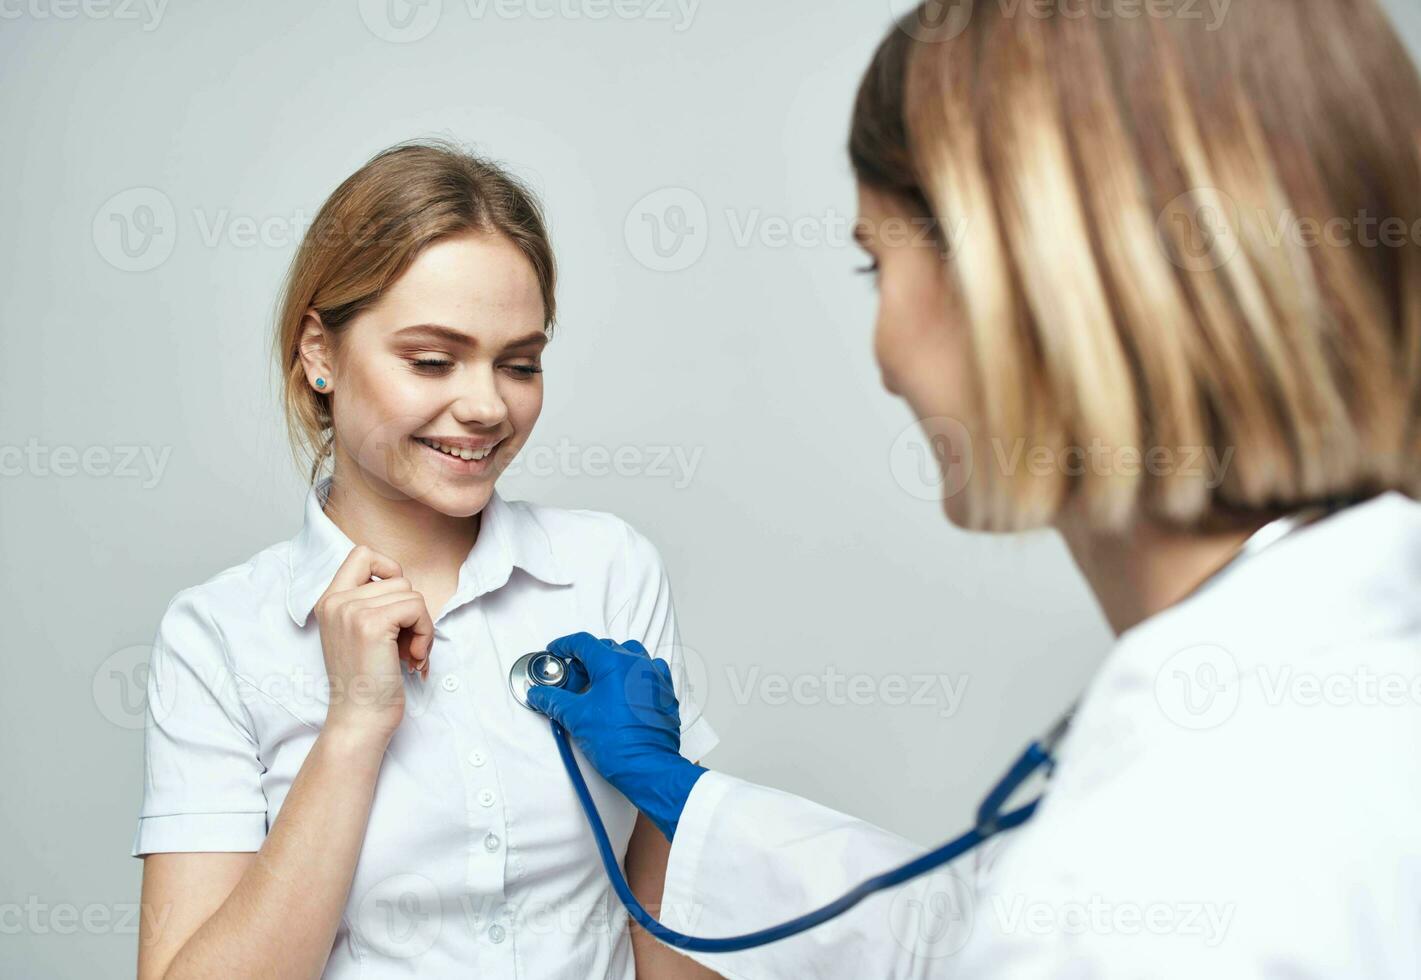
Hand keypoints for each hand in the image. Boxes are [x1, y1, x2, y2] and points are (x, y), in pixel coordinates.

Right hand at [313, 545, 433, 738]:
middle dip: (412, 611)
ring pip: (411, 593)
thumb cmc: (369, 681)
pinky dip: (425, 632)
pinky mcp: (371, 624)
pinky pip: (416, 607)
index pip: (362, 554)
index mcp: (330, 601)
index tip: (397, 606)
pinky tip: (413, 658)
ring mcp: (351, 611)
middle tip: (407, 644)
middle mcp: (335, 601)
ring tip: (410, 653)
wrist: (360, 718)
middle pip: (398, 578)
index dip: (389, 570)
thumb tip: (405, 584)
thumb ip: (372, 605)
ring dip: (421, 625)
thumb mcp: (360, 633)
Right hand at [525, 632, 706, 840]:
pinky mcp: (665, 692)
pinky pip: (648, 672)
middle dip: (584, 663)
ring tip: (597, 688)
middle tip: (571, 684)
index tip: (555, 651)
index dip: (564, 645)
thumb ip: (553, 700)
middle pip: (604, 649)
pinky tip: (623, 694)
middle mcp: (637, 664)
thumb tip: (539, 694)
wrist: (647, 766)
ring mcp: (655, 676)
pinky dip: (632, 677)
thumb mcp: (575, 717)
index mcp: (614, 663)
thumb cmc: (618, 742)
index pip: (583, 642)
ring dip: (610, 667)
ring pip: (628, 657)